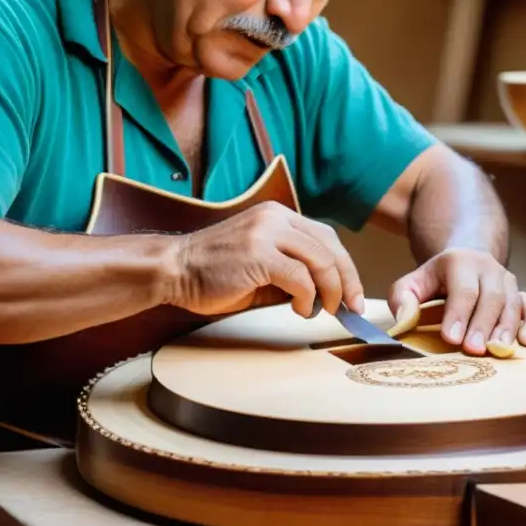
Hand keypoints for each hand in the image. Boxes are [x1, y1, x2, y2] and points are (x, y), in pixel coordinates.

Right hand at [166, 201, 365, 317]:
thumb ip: (292, 270)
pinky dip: (308, 298)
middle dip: (347, 280)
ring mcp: (266, 233)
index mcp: (277, 215)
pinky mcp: (258, 254)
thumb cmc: (212, 272)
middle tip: (352, 307)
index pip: (326, 237)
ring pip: (321, 261)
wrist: (173, 269)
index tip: (352, 294)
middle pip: (330, 247)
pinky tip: (300, 309)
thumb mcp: (261, 264)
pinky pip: (301, 278)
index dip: (345, 267)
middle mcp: (275, 217)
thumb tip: (327, 294)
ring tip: (323, 310)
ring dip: (330, 292)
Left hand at [388, 248, 525, 355]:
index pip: (462, 290)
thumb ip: (402, 298)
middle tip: (473, 350)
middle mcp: (487, 268)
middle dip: (482, 325)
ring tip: (497, 350)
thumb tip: (405, 319)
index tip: (451, 338)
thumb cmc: (435, 281)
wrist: (465, 263)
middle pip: (491, 297)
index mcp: (460, 261)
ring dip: (506, 329)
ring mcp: (507, 280)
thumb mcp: (412, 283)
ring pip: (513, 304)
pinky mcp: (520, 294)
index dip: (458, 314)